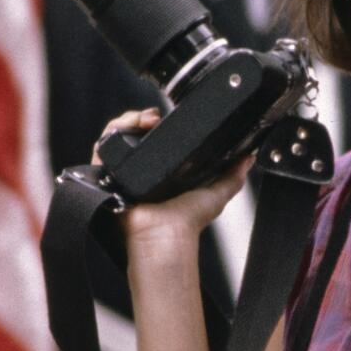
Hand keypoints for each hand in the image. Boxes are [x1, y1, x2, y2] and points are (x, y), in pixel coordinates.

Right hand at [94, 108, 251, 249]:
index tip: (167, 116)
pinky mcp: (107, 175)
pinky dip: (112, 131)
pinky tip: (128, 126)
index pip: (155, 138)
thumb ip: (233, 176)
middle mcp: (141, 171)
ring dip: (129, 120)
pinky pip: (101, 146)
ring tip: (144, 119)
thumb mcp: (216, 194)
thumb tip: (248, 158)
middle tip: (154, 116)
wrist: (166, 234)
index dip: (159, 122)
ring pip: (117, 134)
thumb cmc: (186, 222)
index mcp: (162, 172)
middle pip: (134, 132)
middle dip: (143, 117)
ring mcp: (122, 172)